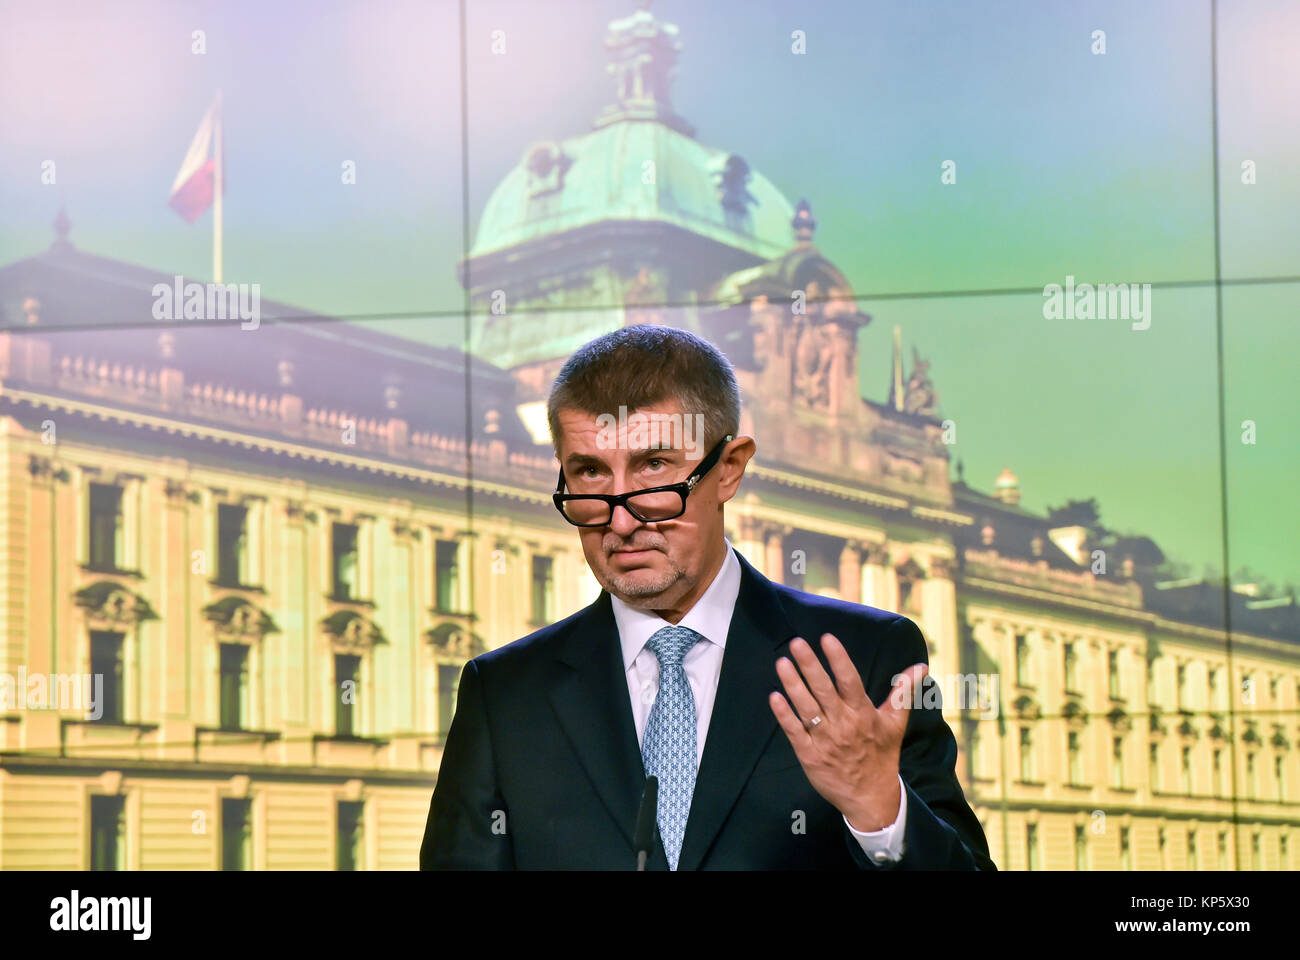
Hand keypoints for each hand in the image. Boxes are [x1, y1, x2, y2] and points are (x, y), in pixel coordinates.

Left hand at [768, 633, 926, 832]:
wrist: (871, 798)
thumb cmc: (882, 755)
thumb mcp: (895, 723)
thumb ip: (903, 692)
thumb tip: (920, 666)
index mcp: (863, 714)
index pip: (850, 681)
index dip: (839, 660)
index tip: (827, 638)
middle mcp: (843, 724)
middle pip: (824, 690)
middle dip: (810, 666)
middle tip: (796, 643)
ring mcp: (825, 741)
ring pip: (806, 708)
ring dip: (793, 685)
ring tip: (781, 663)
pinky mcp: (810, 756)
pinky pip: (795, 732)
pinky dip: (784, 716)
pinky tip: (774, 697)